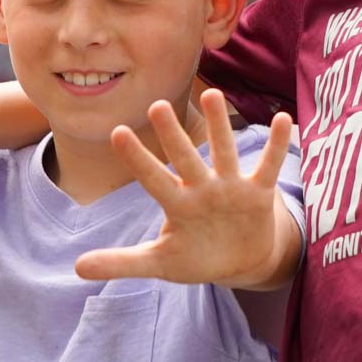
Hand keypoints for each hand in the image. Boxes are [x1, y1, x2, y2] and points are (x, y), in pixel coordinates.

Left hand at [74, 88, 294, 286]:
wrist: (240, 262)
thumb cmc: (196, 257)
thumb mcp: (160, 263)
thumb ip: (122, 262)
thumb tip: (76, 268)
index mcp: (177, 204)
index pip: (153, 178)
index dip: (138, 159)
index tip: (118, 132)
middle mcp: (201, 188)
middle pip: (185, 158)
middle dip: (173, 135)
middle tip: (157, 105)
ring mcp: (230, 188)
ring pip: (224, 152)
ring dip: (219, 125)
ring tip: (211, 94)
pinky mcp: (258, 193)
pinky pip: (268, 166)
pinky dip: (278, 146)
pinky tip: (284, 120)